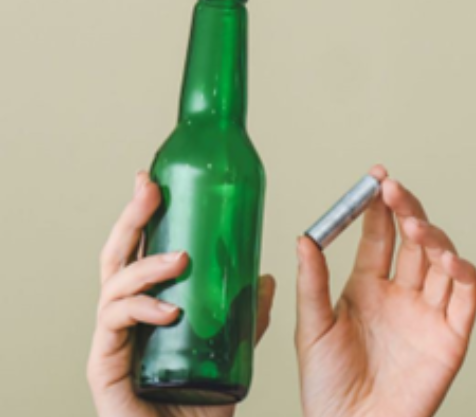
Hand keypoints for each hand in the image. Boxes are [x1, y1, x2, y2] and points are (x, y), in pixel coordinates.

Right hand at [88, 171, 276, 416]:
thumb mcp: (235, 351)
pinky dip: (140, 311)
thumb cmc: (201, 406)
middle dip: (131, 219)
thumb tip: (270, 276)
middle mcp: (124, 320)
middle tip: (150, 190)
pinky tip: (168, 310)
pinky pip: (114, 327)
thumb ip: (250, 316)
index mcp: (148, 309)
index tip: (154, 182)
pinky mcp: (105, 369)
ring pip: (113, 286)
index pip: (140, 253)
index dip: (143, 217)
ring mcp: (111, 343)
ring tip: (181, 260)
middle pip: (117, 258)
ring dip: (147, 267)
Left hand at [295, 165, 475, 416]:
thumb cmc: (327, 389)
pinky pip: (466, 296)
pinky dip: (462, 272)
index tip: (375, 180)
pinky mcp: (452, 335)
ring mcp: (429, 312)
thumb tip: (305, 236)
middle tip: (395, 191)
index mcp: (366, 289)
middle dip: (408, 211)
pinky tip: (446, 259)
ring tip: (415, 225)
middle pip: (415, 241)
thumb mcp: (312, 330)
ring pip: (443, 261)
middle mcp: (401, 295)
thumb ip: (313, 283)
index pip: (379, 237)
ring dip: (434, 237)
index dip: (379, 208)